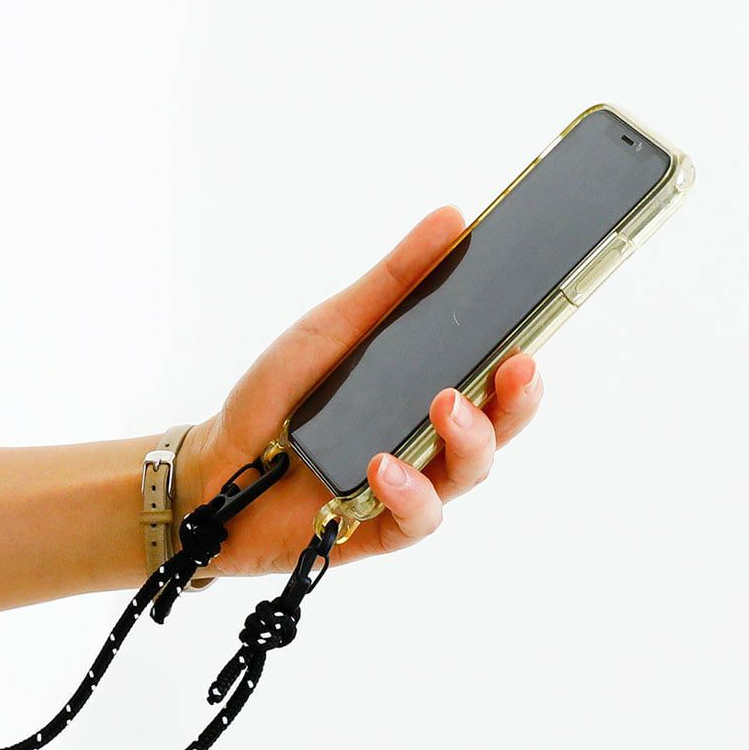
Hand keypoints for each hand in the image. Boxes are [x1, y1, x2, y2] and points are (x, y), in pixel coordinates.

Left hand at [176, 206, 544, 576]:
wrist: (214, 464)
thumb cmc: (279, 395)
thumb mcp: (333, 326)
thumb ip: (394, 282)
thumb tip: (451, 219)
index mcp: (424, 390)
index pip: (494, 378)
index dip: (522, 360)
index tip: (535, 331)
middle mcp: (426, 441)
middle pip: (497, 427)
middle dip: (515, 399)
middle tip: (516, 367)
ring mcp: (406, 487)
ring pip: (467, 473)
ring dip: (466, 440)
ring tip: (444, 407)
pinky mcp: (376, 529)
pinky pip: (415, 520)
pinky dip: (406, 492)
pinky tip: (381, 467)